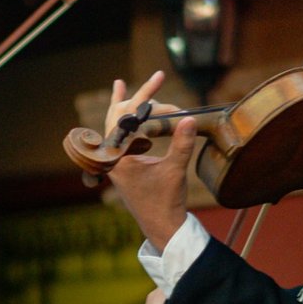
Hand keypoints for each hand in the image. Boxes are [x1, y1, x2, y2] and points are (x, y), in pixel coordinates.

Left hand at [102, 72, 193, 248]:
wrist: (161, 225)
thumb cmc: (165, 201)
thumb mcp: (175, 170)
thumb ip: (182, 143)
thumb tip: (189, 118)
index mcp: (119, 158)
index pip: (126, 118)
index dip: (145, 98)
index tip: (160, 81)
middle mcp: (113, 158)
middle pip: (118, 118)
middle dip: (137, 97)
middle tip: (157, 78)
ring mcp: (116, 162)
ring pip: (116, 126)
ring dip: (125, 106)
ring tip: (120, 85)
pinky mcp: (123, 165)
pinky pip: (120, 137)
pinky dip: (125, 122)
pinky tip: (127, 111)